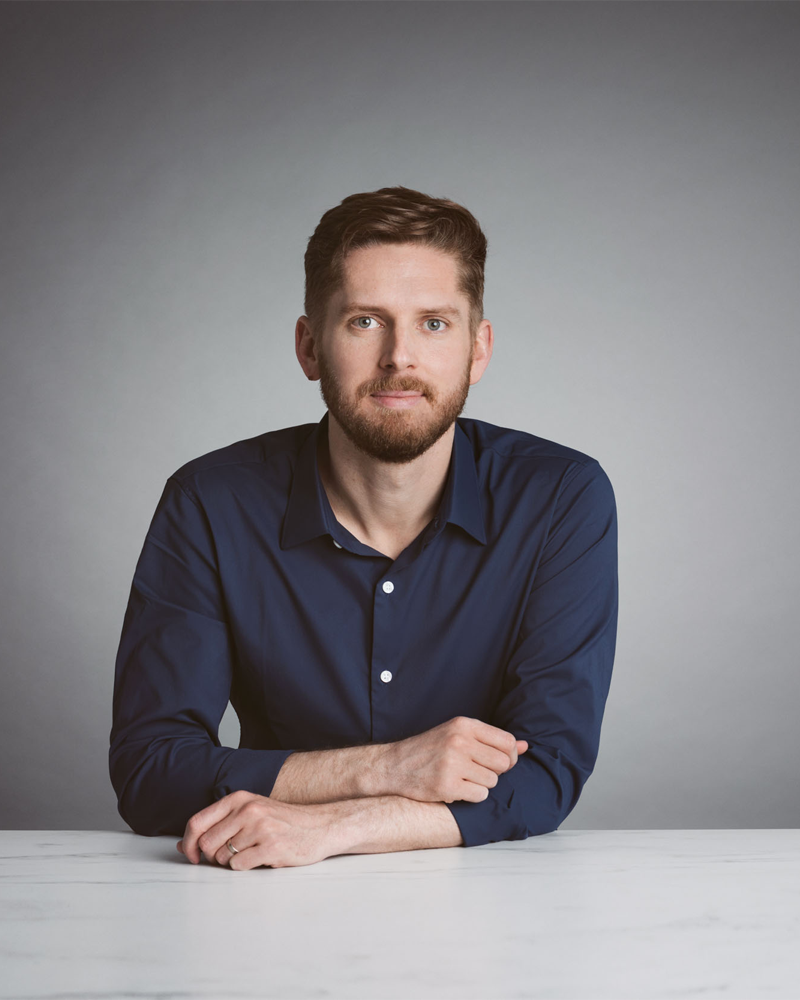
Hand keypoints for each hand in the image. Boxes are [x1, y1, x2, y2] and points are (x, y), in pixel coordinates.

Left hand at [176, 791, 340, 869]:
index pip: (197, 822)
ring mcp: (260, 828)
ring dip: (232, 862)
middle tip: (229, 857)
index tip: (191, 856)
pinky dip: (245, 868)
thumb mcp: (251, 813)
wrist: (321, 826)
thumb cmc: (283, 822)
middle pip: (206, 844)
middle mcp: (248, 810)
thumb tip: (183, 845)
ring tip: (251, 854)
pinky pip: (239, 866)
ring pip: (222, 858)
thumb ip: (218, 826)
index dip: (189, 843)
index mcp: (240, 799)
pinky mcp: (271, 847)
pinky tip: (260, 859)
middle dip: (212, 857)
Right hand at [384, 716, 528, 803]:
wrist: (394, 765)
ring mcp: (453, 764)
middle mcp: (459, 742)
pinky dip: (472, 796)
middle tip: (476, 771)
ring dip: (481, 785)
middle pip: (503, 763)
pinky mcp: (447, 786)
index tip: (498, 761)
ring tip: (462, 778)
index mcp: (464, 725)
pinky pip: (480, 796)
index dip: (510, 756)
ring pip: (492, 782)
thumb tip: (525, 746)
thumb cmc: (430, 749)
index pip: (508, 742)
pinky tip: (456, 789)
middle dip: (495, 772)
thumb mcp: (458, 734)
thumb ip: (491, 740)